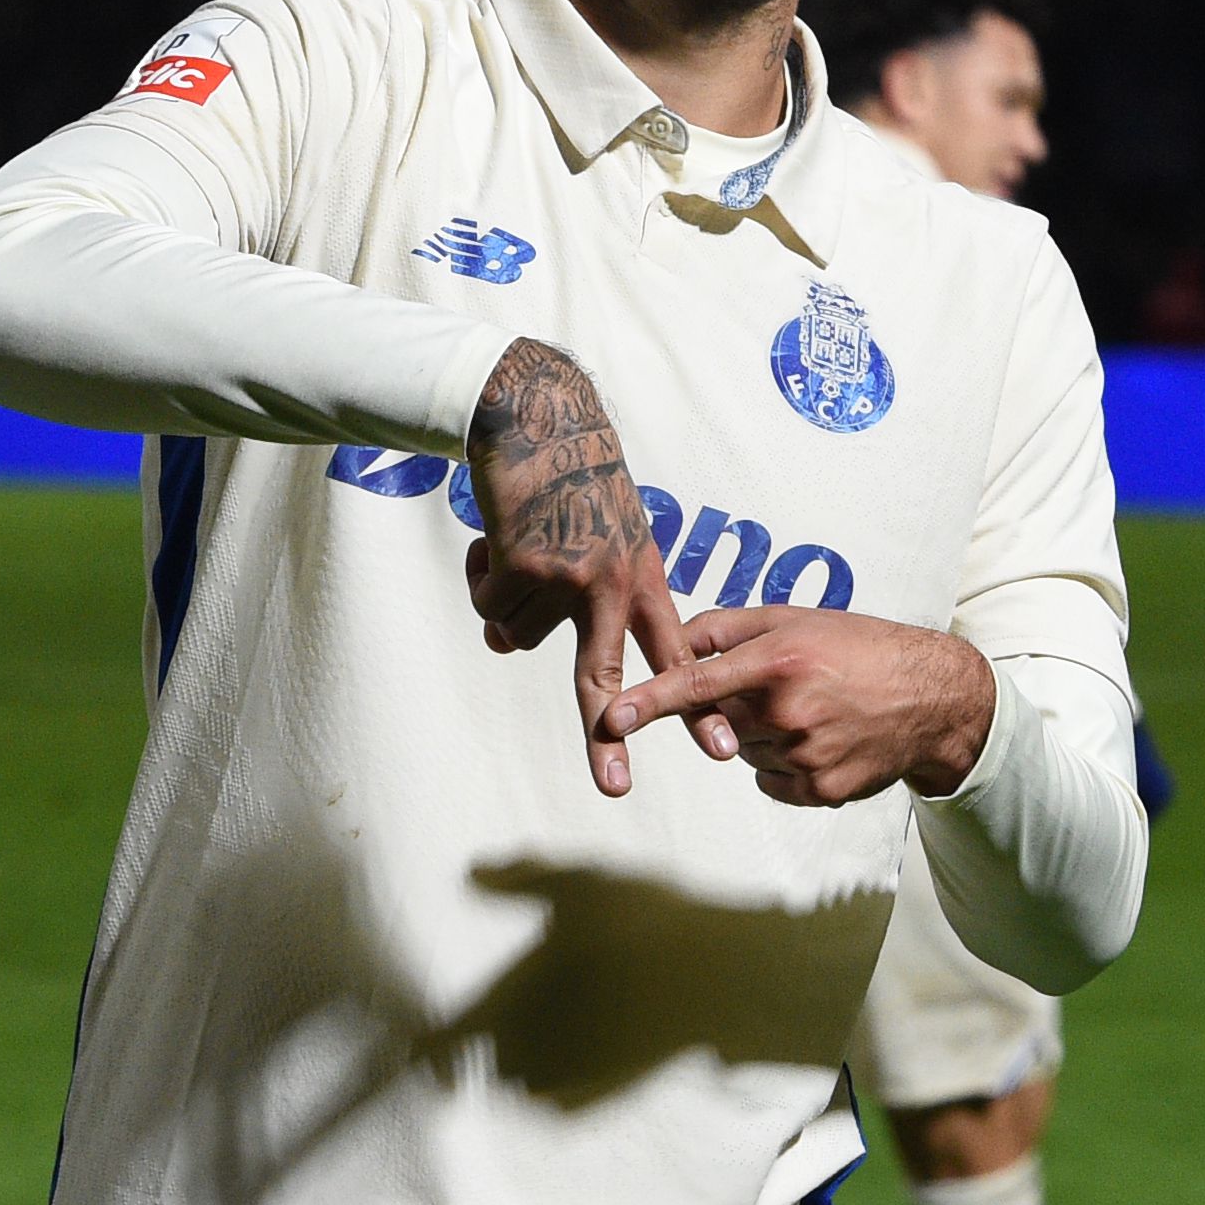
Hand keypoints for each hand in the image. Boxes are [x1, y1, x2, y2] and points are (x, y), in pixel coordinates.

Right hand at [462, 339, 698, 798]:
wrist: (537, 415)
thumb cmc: (569, 479)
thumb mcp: (599, 538)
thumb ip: (566, 601)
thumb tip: (501, 646)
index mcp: (644, 577)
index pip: (677, 654)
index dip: (699, 706)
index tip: (724, 751)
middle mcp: (614, 582)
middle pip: (604, 677)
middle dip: (607, 738)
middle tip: (616, 788)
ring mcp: (569, 574)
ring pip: (515, 636)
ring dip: (502, 600)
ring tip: (515, 547)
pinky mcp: (525, 563)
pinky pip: (489, 604)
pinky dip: (480, 574)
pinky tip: (493, 536)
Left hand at [601, 608, 996, 806]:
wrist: (930, 700)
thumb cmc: (859, 648)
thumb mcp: (796, 619)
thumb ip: (728, 628)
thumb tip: (674, 640)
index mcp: (780, 662)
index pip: (697, 684)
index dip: (649, 701)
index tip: (610, 716)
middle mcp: (789, 711)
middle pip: (720, 722)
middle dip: (735, 708)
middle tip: (784, 687)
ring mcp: (805, 756)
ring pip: (744, 753)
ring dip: (759, 736)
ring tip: (812, 711)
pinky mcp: (820, 790)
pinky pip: (769, 782)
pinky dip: (781, 765)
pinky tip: (819, 739)